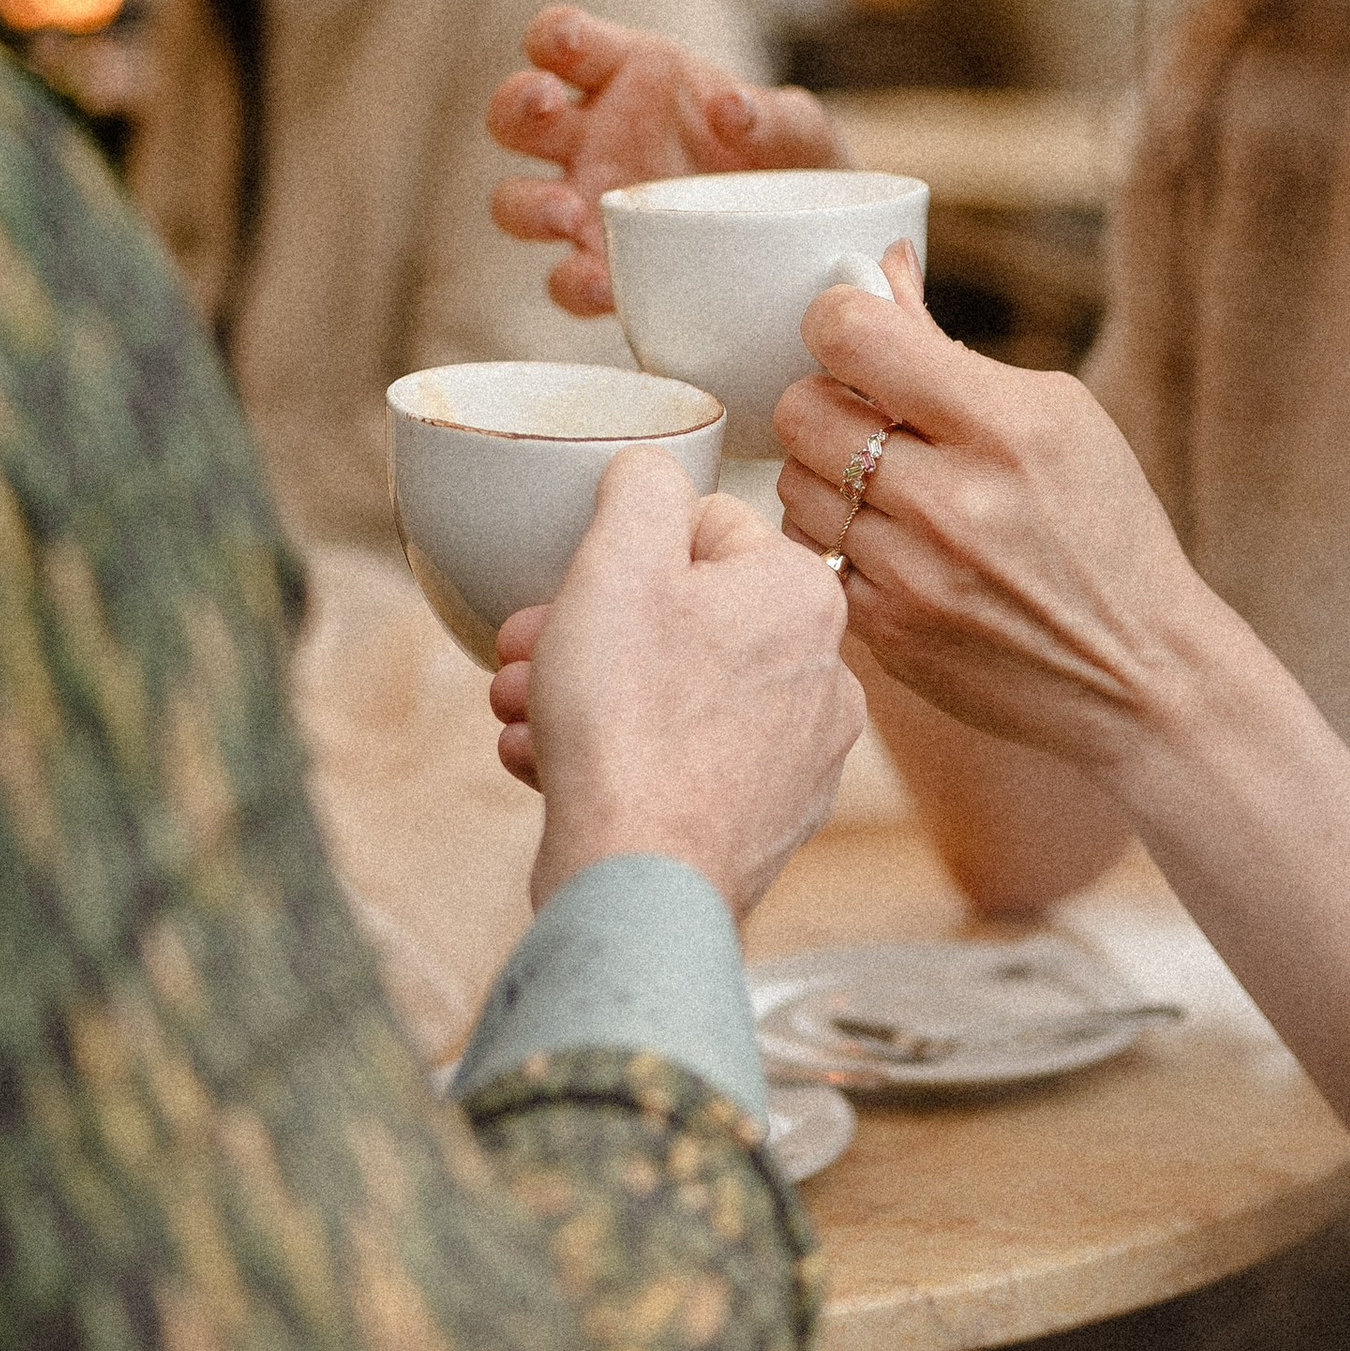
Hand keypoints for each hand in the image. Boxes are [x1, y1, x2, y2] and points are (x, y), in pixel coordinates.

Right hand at [487, 6, 839, 316]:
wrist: (809, 242)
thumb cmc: (790, 164)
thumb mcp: (800, 131)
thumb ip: (775, 115)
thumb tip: (734, 108)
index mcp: (628, 77)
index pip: (565, 42)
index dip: (553, 36)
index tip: (565, 43)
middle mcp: (593, 136)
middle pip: (516, 114)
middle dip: (517, 104)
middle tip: (545, 105)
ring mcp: (589, 204)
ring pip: (515, 199)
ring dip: (528, 204)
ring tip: (570, 212)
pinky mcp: (602, 266)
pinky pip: (565, 278)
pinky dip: (574, 282)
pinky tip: (603, 283)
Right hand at [489, 454, 863, 917]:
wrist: (638, 879)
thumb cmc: (628, 717)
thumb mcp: (618, 560)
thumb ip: (642, 487)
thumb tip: (652, 471)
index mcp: (805, 594)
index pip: (705, 528)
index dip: (617, 553)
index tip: (565, 589)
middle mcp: (826, 673)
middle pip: (685, 618)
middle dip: (588, 631)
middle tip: (523, 652)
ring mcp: (800, 758)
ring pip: (673, 693)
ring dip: (586, 694)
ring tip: (523, 715)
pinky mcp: (765, 824)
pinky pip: (680, 763)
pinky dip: (616, 759)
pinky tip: (551, 767)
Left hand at [774, 247, 1222, 777]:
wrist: (1136, 672)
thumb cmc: (1102, 526)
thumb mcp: (1057, 415)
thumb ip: (948, 348)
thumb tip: (875, 269)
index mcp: (1003, 426)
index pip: (853, 336)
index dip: (837, 319)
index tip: (852, 334)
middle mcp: (951, 501)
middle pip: (801, 409)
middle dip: (825, 400)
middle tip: (865, 417)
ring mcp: (911, 575)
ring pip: (792, 485)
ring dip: (821, 473)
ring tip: (878, 484)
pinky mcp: (886, 634)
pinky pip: (805, 557)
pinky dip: (832, 540)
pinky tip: (881, 541)